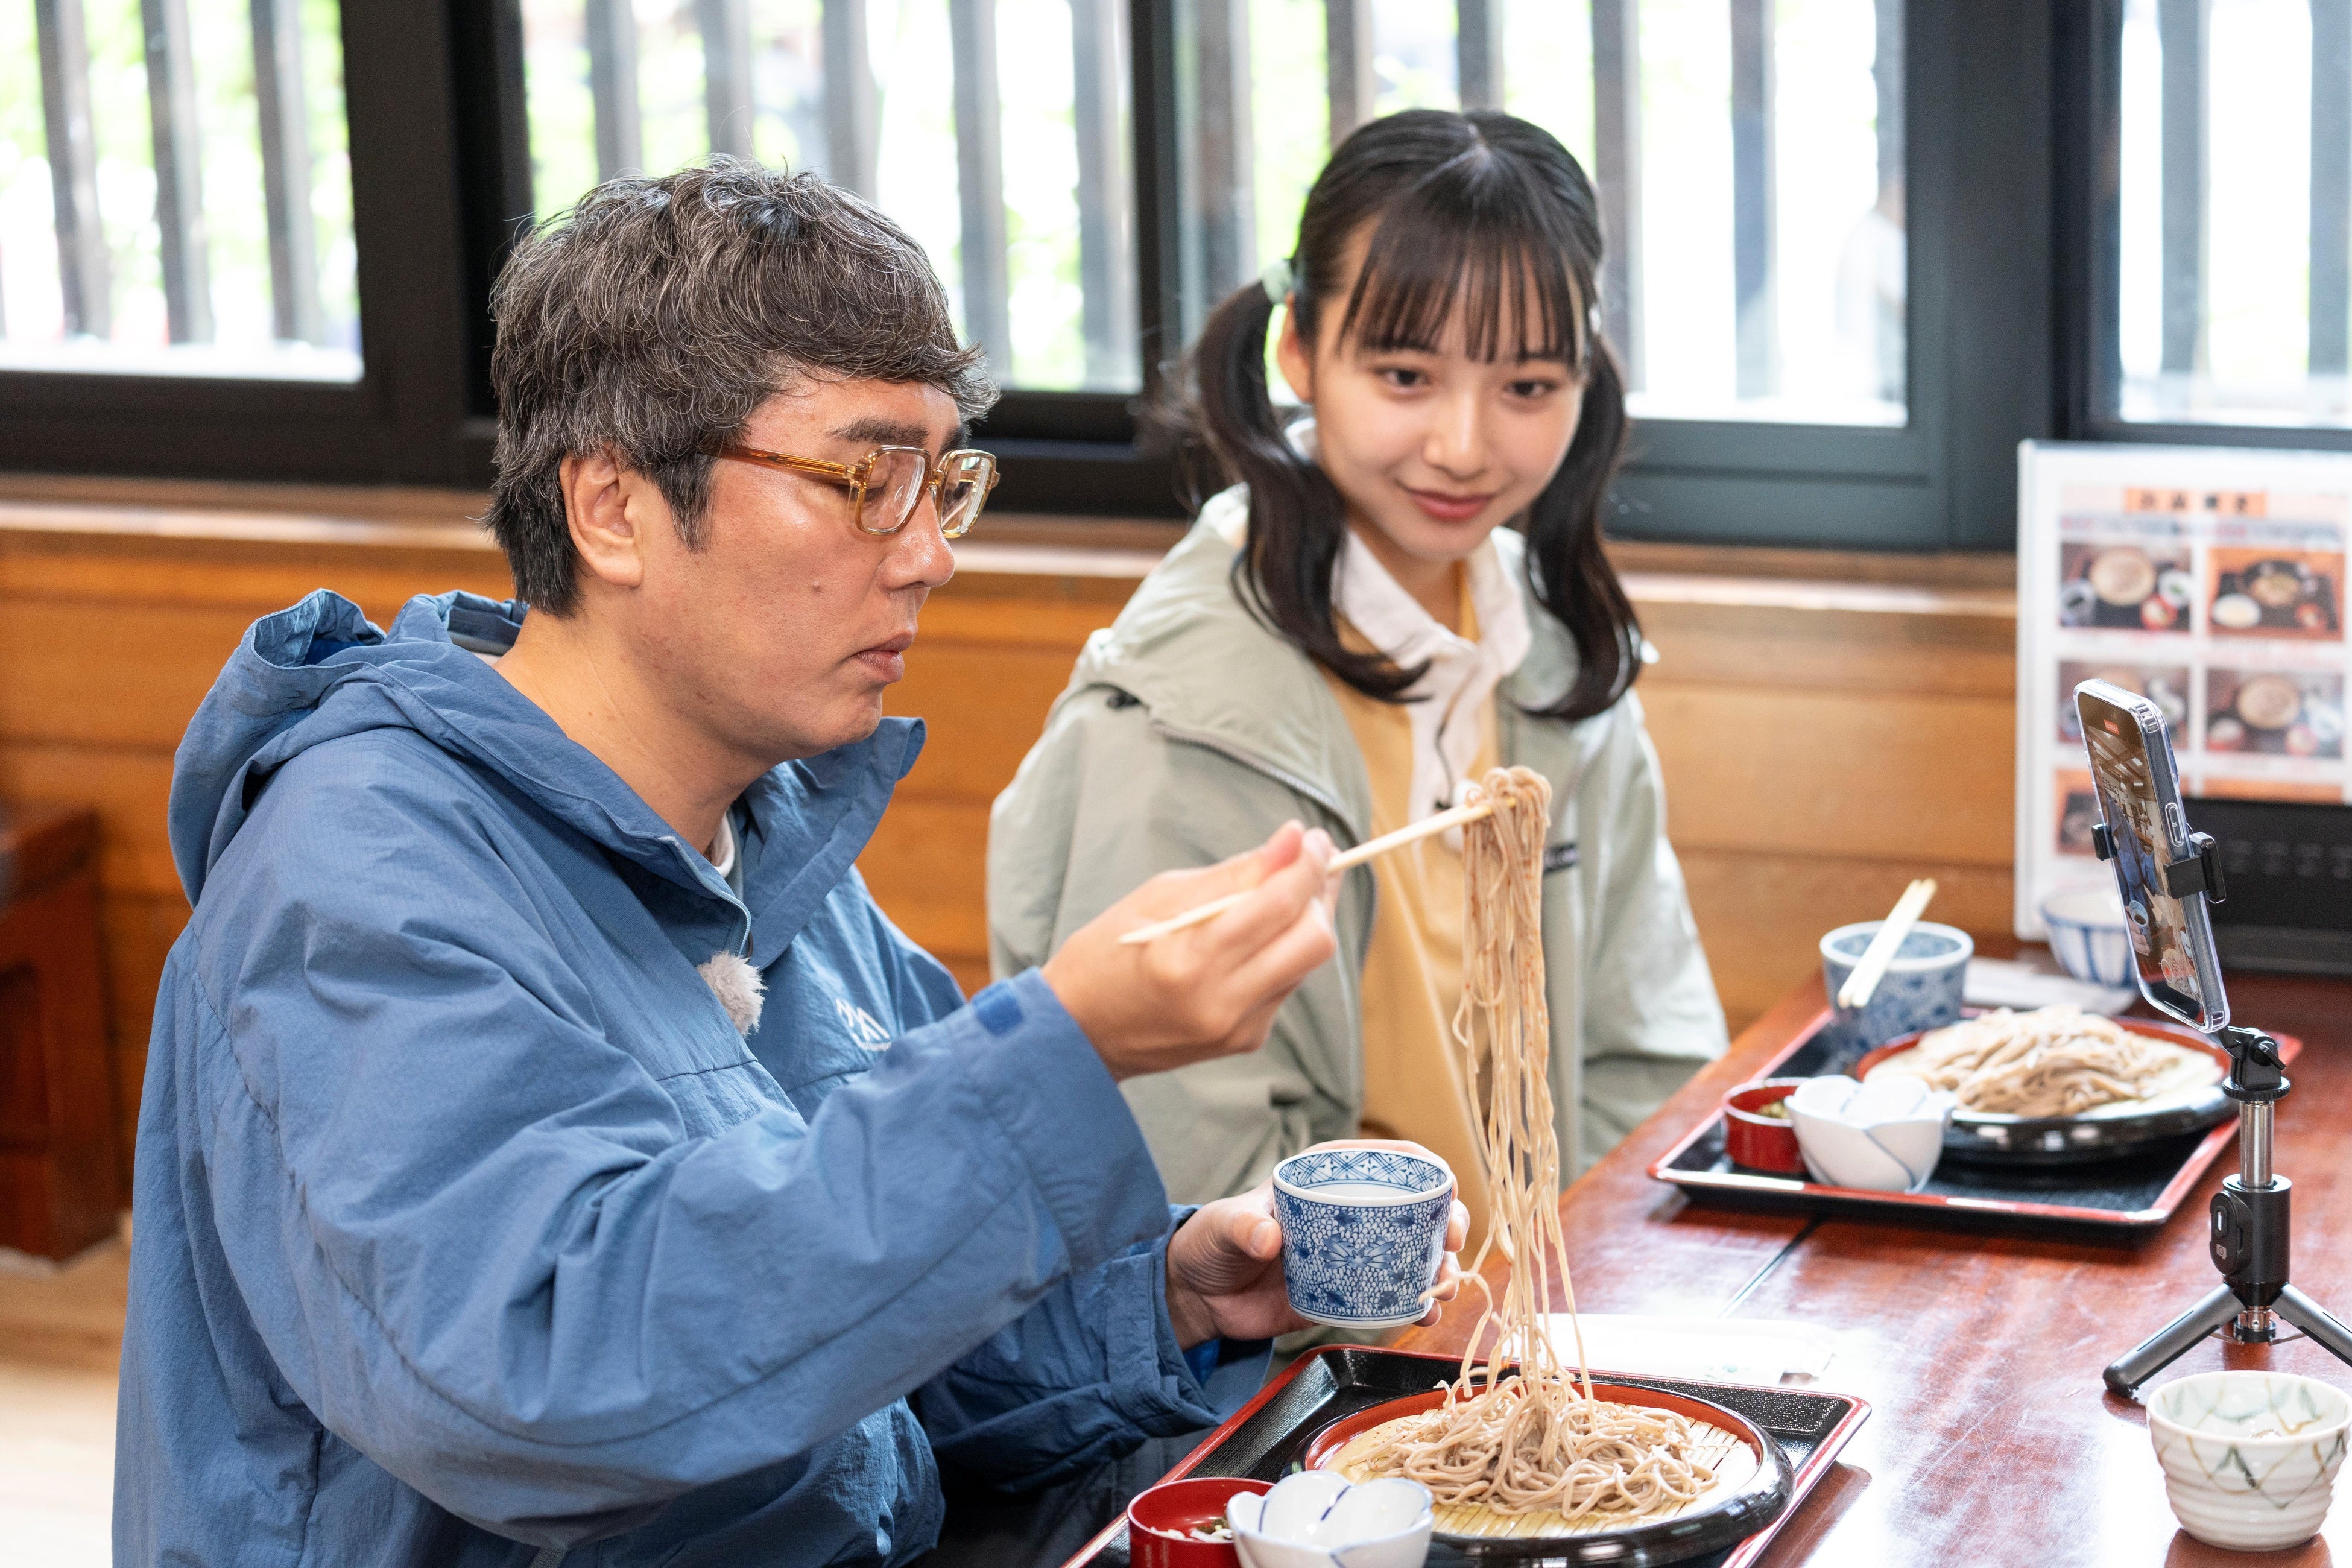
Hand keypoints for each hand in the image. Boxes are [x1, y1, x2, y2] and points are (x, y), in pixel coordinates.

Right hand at [1042, 822, 1339, 1080]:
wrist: (1080, 1031)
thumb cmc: (1108, 951)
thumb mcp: (1160, 896)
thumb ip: (1233, 873)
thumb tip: (1294, 842)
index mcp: (1190, 959)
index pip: (1277, 904)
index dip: (1308, 864)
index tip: (1315, 838)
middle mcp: (1221, 1001)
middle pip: (1314, 941)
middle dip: (1319, 895)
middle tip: (1308, 863)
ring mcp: (1237, 1027)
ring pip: (1308, 962)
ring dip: (1305, 920)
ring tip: (1282, 891)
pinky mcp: (1246, 1040)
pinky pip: (1287, 983)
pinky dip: (1284, 951)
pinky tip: (1258, 936)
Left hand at [1163, 1140, 1472, 1348]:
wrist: (1200, 1296)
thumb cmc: (1212, 1242)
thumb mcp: (1225, 1226)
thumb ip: (1243, 1228)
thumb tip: (1269, 1238)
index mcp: (1327, 1177)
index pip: (1389, 1159)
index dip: (1427, 1170)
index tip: (1448, 1189)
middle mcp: (1351, 1211)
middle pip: (1418, 1208)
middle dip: (1448, 1222)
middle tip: (1452, 1244)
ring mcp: (1356, 1253)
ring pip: (1416, 1253)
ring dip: (1441, 1267)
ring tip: (1443, 1286)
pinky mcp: (1352, 1293)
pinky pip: (1396, 1295)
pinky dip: (1418, 1303)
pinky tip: (1426, 1312)